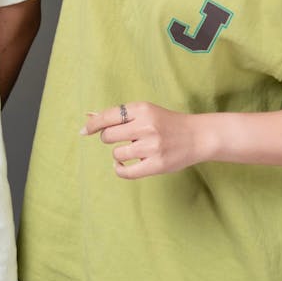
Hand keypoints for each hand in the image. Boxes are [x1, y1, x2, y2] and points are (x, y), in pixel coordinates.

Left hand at [82, 102, 208, 178]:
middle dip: (109, 138)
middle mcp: (146, 126)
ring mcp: (152, 146)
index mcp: (142, 109)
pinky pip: (126, 171)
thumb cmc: (166, 123)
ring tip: (132, 150)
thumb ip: (118, 116)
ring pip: (117, 154)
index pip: (108, 117)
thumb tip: (89, 117)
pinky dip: (119, 169)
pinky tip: (121, 165)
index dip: (93, 125)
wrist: (197, 136)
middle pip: (108, 136)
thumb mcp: (145, 111)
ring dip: (119, 154)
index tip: (84, 131)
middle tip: (122, 139)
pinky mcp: (157, 164)